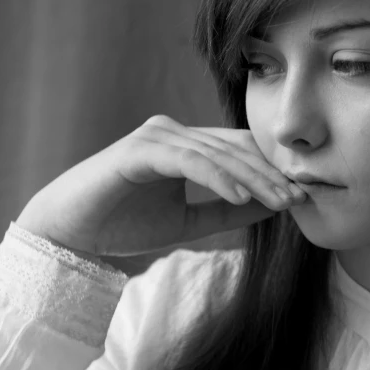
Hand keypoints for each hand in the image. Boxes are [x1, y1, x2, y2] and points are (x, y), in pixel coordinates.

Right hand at [15, 115, 306, 256]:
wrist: (69, 236)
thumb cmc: (123, 225)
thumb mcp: (188, 221)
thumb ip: (226, 210)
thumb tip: (271, 205)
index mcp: (184, 145)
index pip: (239, 152)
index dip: (270, 171)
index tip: (298, 196)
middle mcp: (172, 133)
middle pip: (235, 148)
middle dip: (270, 174)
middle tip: (299, 198)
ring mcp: (156, 137)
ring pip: (218, 153)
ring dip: (253, 178)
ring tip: (281, 201)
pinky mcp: (140, 150)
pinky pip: (190, 161)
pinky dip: (219, 178)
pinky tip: (243, 198)